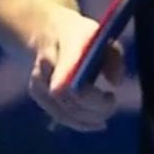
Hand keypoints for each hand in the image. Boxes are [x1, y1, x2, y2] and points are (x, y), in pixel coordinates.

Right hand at [27, 5, 124, 131]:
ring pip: (63, 107)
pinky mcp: (37, 92)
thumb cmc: (84, 35)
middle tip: (112, 103)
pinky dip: (79, 121)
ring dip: (87, 117)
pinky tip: (95, 122)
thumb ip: (114, 56)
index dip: (73, 77)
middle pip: (67, 92)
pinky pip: (59, 113)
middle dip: (93, 105)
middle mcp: (48, 59)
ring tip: (105, 116)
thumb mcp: (103, 36)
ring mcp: (38, 77)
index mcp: (68, 39)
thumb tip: (116, 84)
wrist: (52, 30)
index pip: (67, 61)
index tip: (90, 91)